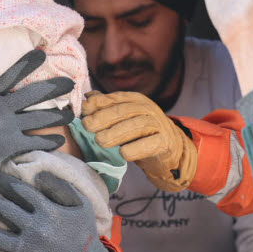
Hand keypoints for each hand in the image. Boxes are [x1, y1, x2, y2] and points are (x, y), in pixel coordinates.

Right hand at [0, 49, 73, 179]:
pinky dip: (49, 142)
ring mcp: (9, 126)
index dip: (27, 63)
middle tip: (70, 83)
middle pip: (34, 94)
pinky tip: (59, 141)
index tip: (41, 54)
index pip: (12, 74)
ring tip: (70, 114)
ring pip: (41, 118)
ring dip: (58, 116)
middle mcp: (2, 107)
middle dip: (54, 88)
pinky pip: (36, 142)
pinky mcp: (12, 144)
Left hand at [81, 91, 197, 191]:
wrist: (168, 150)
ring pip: (136, 126)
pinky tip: (123, 153)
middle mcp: (148, 109)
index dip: (98, 103)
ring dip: (116, 133)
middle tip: (87, 127)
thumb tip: (87, 98)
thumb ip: (106, 107)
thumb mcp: (123, 118)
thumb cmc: (140, 133)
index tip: (84, 111)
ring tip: (100, 141)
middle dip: (103, 118)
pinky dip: (135, 149)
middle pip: (124, 111)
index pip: (116, 98)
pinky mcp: (165, 142)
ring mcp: (158, 125)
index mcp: (136, 100)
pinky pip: (150, 144)